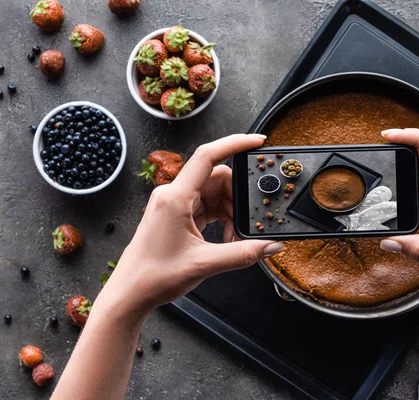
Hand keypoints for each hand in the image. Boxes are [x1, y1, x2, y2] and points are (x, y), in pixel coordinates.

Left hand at [97, 134, 282, 315]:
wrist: (130, 294)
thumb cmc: (154, 276)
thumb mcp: (205, 264)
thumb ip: (243, 253)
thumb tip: (271, 246)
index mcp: (175, 198)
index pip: (208, 156)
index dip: (235, 144)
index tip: (257, 142)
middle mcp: (172, 195)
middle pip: (216, 178)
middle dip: (237, 197)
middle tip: (247, 222)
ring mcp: (173, 204)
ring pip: (213, 193)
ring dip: (229, 211)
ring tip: (233, 238)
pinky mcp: (176, 215)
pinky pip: (205, 206)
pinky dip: (220, 219)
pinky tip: (225, 238)